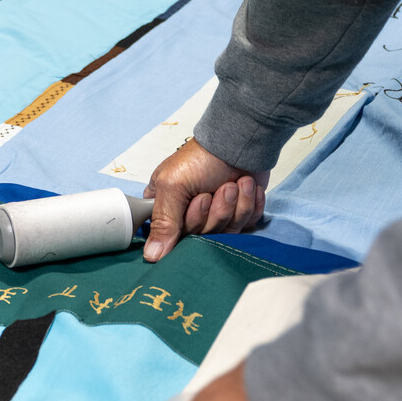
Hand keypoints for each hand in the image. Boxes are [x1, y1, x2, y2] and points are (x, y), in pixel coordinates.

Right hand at [143, 139, 268, 260]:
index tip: (198, 200)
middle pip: (200, 237)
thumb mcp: (173, 186)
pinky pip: (245, 226)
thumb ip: (163, 222)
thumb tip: (152, 257)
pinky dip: (249, 205)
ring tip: (234, 183)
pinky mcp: (238, 215)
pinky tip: (247, 188)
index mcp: (165, 206)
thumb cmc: (202, 157)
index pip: (170, 238)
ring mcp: (215, 216)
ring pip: (224, 233)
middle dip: (214, 211)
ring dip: (234, 206)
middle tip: (215, 188)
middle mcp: (188, 214)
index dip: (188, 223)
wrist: (241, 143)